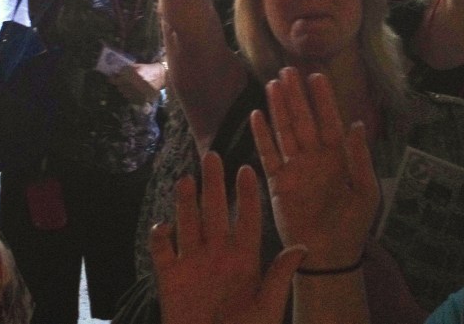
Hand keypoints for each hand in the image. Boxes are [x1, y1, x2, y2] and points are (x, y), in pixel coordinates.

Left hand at [109, 62, 163, 103]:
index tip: (110, 78)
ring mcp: (139, 92)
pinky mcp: (142, 98)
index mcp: (134, 74)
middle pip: (120, 86)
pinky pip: (131, 98)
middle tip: (119, 81)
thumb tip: (117, 73)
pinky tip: (132, 91)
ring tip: (127, 86)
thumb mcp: (138, 66)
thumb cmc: (149, 69)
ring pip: (125, 93)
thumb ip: (127, 70)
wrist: (162, 77)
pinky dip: (129, 95)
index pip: (118, 79)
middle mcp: (135, 84)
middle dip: (119, 84)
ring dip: (123, 89)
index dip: (113, 79)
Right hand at [151, 152, 303, 323]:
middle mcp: (218, 255)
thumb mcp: (266, 311)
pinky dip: (160, 238)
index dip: (247, 196)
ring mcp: (193, 264)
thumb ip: (279, 278)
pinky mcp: (169, 277)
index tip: (247, 170)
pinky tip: (163, 228)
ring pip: (189, 223)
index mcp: (245, 260)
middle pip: (215, 212)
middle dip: (214, 185)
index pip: (247, 220)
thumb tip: (303, 247)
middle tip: (212, 155)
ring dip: (186, 202)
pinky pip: (162, 251)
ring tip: (188, 179)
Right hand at [251, 68, 379, 270]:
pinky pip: (268, 154)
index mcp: (337, 157)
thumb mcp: (366, 192)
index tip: (316, 75)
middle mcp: (314, 157)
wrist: (330, 257)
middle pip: (303, 120)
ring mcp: (294, 167)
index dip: (323, 99)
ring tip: (272, 84)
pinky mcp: (278, 182)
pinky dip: (262, 136)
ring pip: (284, 131)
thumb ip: (359, 158)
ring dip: (279, 108)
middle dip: (296, 95)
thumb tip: (357, 123)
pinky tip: (257, 115)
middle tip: (288, 70)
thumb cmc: (353, 225)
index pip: (329, 121)